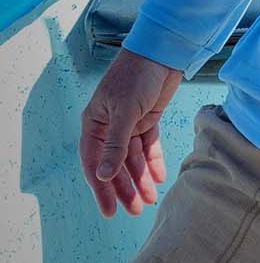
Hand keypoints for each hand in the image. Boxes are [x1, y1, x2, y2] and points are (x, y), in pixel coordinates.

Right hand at [80, 48, 180, 217]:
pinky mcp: (147, 119)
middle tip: (134, 210)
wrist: (161, 52)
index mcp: (94, 124)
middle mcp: (109, 127)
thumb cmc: (136, 76)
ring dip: (141, 179)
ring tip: (150, 199)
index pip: (94, 164)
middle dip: (124, 188)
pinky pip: (148, 147)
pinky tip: (159, 177)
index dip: (101, 188)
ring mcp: (129, 124)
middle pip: (115, 165)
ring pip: (133, 159)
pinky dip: (153, 161)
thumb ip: (115, 146)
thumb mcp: (125, 113)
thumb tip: (102, 176)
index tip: (109, 210)